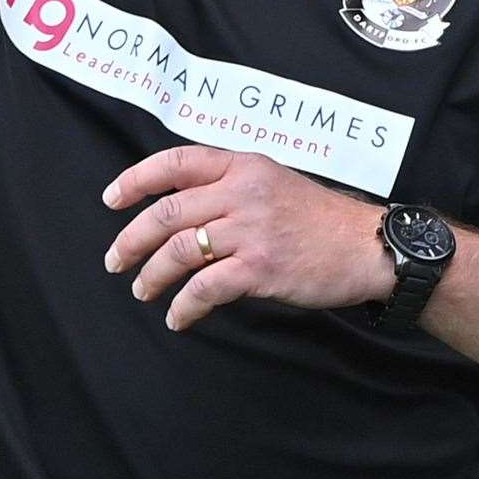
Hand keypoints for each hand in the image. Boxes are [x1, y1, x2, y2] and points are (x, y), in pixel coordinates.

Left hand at [102, 146, 393, 331]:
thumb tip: (183, 206)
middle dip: (132, 239)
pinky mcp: (261, 266)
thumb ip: (231, 186)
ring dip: (152, 275)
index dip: (137, 179)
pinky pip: (206, 287)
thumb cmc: (320, 218)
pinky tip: (178, 317)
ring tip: (142, 291)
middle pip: (168, 211)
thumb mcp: (274, 181)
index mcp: (243, 165)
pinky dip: (184, 305)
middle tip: (114, 260)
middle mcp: (242, 191)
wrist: (366, 246)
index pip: (176, 161)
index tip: (112, 199)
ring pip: (179, 249)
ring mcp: (251, 229)